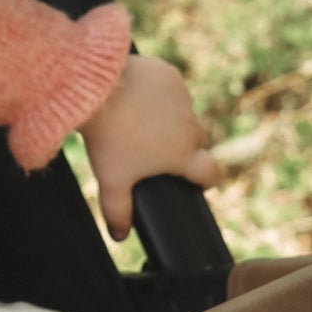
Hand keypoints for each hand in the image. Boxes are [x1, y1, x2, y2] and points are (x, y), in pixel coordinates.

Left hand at [78, 54, 222, 240]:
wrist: (99, 92)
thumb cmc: (108, 139)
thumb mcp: (112, 180)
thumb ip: (118, 211)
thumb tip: (120, 236)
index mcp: (182, 154)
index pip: (211, 172)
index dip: (207, 179)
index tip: (200, 181)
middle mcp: (190, 126)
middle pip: (197, 140)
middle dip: (183, 146)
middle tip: (156, 150)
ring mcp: (182, 98)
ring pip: (182, 112)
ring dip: (170, 117)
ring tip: (140, 122)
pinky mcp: (170, 75)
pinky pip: (168, 87)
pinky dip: (157, 93)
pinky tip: (136, 97)